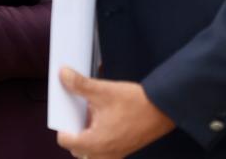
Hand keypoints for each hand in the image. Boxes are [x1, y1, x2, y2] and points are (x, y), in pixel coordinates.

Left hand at [56, 67, 175, 158]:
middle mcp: (104, 154)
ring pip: (90, 151)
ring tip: (92, 117)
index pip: (66, 141)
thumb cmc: (136, 104)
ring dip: (87, 136)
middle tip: (78, 114)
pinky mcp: (124, 150)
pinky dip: (99, 138)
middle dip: (75, 131)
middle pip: (77, 148)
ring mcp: (115, 155)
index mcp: (95, 143)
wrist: (163, 109)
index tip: (65, 112)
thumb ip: (80, 84)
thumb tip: (64, 75)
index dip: (62, 124)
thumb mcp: (104, 91)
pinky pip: (103, 151)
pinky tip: (105, 119)